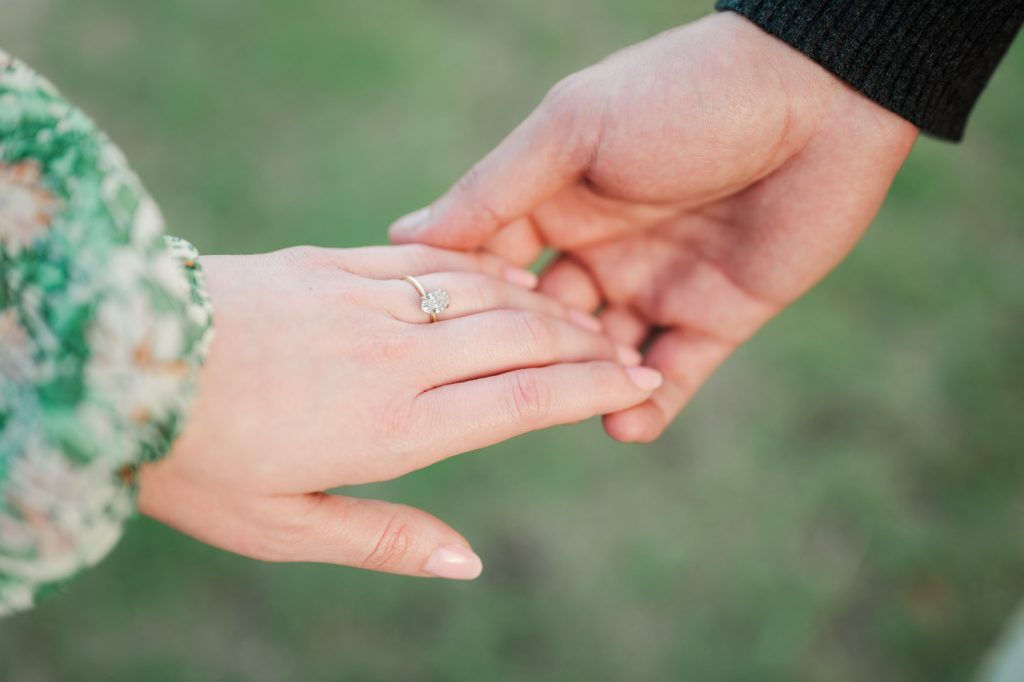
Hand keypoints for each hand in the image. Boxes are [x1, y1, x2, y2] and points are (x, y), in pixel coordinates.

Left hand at [138, 245, 661, 578]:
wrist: (115, 360)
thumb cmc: (194, 461)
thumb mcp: (283, 528)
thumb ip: (385, 540)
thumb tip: (468, 561)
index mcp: (392, 427)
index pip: (522, 399)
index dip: (589, 388)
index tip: (639, 379)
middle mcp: (394, 357)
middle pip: (520, 337)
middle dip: (585, 342)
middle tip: (629, 346)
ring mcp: (365, 302)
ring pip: (484, 293)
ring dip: (543, 302)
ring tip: (583, 313)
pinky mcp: (332, 264)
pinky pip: (429, 260)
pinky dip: (482, 269)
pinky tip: (506, 275)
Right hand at [390, 12, 918, 441]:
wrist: (817, 96)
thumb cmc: (682, 96)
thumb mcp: (571, 131)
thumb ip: (493, 189)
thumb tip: (403, 235)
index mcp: (556, 201)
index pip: (492, 268)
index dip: (467, 304)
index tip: (431, 341)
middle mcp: (600, 249)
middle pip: (543, 323)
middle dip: (526, 355)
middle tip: (501, 387)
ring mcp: (657, 284)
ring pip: (603, 358)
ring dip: (584, 386)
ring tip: (568, 406)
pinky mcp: (716, 315)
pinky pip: (673, 375)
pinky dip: (647, 407)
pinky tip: (623, 424)